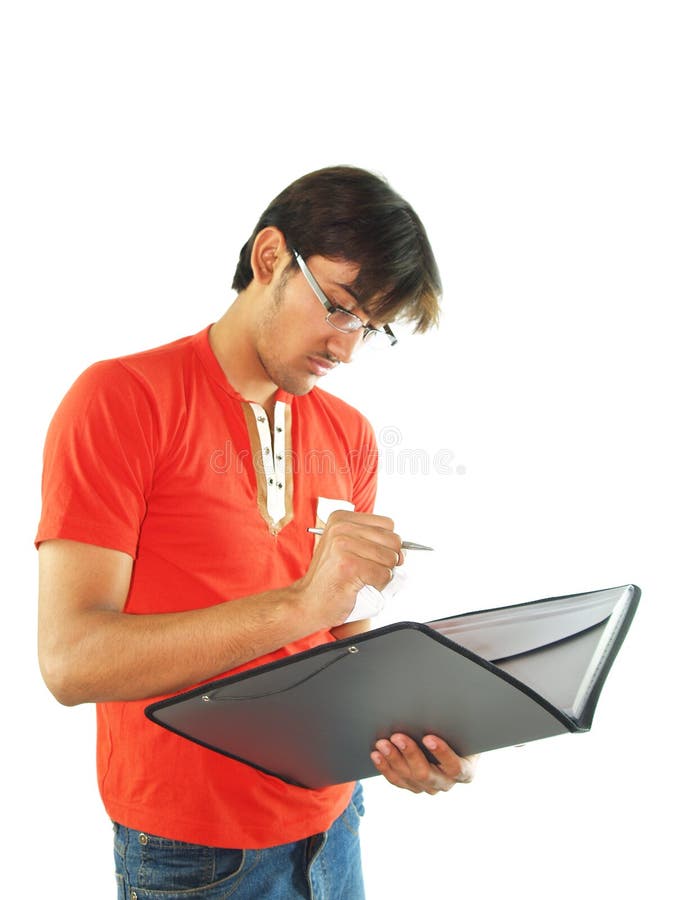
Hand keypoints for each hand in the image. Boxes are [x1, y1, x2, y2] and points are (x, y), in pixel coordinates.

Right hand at [294, 510, 403, 629]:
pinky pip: (384, 574)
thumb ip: (372, 541)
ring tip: (362, 578)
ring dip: (382, 574)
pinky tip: (360, 586)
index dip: (388, 544)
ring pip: (390, 558)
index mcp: (341, 518)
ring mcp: (344, 545)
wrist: (308, 601)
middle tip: (370, 570)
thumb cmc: (331, 577)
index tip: (375, 556)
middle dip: (389, 560)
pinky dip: (378, 584)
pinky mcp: (349, 565)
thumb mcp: (348, 547)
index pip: (388, 524)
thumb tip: (404, 549)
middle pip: (393, 540)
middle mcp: (341, 527)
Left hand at [371, 733, 477, 794]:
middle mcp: (447, 783)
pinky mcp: (413, 785)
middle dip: (410, 754)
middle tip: (397, 737)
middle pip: (426, 774)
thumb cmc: (458, 732)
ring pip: (409, 778)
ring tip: (382, 743)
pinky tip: (377, 755)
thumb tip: (440, 704)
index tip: (428, 737)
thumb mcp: (462, 729)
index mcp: (465, 771)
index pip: (454, 766)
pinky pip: (398, 780)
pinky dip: (385, 767)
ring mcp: (429, 786)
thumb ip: (454, 724)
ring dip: (393, 759)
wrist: (454, 743)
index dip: (442, 753)